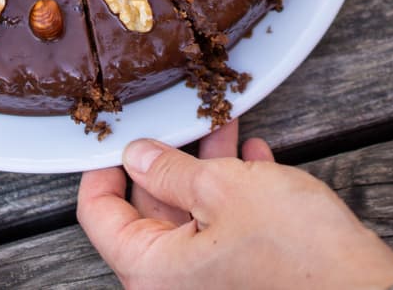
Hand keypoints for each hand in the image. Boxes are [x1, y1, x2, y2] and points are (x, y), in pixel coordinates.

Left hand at [77, 120, 392, 289]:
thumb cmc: (294, 251)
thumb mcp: (222, 188)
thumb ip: (169, 169)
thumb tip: (136, 156)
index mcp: (151, 271)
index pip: (98, 216)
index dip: (101, 170)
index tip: (112, 138)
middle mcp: (175, 285)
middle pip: (148, 211)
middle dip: (167, 159)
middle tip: (177, 118)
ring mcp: (212, 284)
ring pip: (192, 214)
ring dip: (206, 168)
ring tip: (221, 126)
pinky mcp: (247, 277)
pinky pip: (224, 228)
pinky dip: (234, 193)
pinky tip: (253, 158)